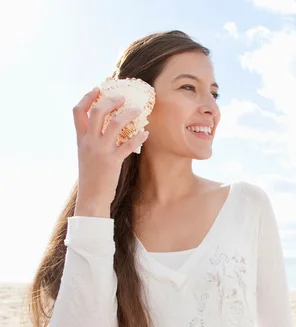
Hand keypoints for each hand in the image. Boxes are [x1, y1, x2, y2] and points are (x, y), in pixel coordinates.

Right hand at [73, 87, 148, 216]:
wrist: (91, 197)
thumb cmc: (91, 177)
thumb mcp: (86, 155)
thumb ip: (91, 140)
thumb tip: (104, 127)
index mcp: (80, 139)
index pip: (78, 111)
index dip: (87, 97)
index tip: (97, 89)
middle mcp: (89, 142)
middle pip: (97, 111)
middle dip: (111, 100)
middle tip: (123, 97)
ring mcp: (100, 151)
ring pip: (115, 124)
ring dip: (128, 114)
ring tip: (138, 111)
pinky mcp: (113, 161)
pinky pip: (128, 145)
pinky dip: (139, 137)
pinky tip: (146, 133)